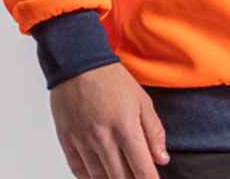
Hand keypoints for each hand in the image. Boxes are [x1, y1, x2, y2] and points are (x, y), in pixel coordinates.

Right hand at [49, 61, 169, 177]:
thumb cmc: (111, 78)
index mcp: (125, 127)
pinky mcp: (67, 141)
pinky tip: (100, 176)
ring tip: (121, 176)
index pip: (142, 169)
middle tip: (138, 176)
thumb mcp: (142, 99)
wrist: (78, 62)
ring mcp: (83, 142)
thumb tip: (162, 158)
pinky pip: (79, 171)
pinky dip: (91, 178)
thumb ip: (154, 131)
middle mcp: (103, 139)